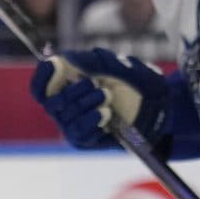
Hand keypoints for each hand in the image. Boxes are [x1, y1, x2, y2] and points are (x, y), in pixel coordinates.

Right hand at [28, 50, 166, 151]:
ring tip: (107, 98)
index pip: (41, 86)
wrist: (159, 106)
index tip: (52, 66)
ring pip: (66, 117)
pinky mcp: (83, 139)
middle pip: (52, 102)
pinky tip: (106, 116)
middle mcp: (66, 105)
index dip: (41, 78)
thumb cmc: (137, 84)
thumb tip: (62, 59)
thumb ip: (89, 62)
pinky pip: (77, 132)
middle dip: (72, 93)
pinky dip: (91, 121)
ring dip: (86, 105)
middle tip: (95, 85)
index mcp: (69, 85)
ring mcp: (73, 124)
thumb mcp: (115, 65)